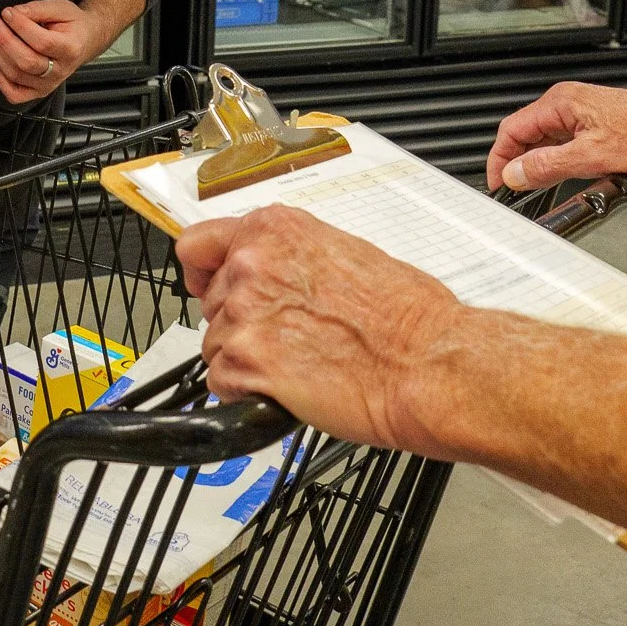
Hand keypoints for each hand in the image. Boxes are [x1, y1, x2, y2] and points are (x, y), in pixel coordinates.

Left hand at [0, 0, 107, 103]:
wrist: (84, 41)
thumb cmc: (72, 24)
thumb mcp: (61, 8)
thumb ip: (38, 9)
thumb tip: (14, 13)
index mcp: (70, 49)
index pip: (42, 42)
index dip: (21, 27)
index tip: (7, 12)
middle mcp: (60, 71)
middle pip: (27, 61)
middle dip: (4, 40)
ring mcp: (48, 85)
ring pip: (16, 74)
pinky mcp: (37, 92)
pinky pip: (14, 94)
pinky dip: (1, 80)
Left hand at [177, 206, 463, 454]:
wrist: (428, 363)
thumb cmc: (408, 316)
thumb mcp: (345, 254)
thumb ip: (292, 259)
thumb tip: (274, 273)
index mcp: (274, 230)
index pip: (197, 246)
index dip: (204, 273)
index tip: (209, 286)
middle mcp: (251, 264)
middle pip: (211, 302)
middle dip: (240, 324)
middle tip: (288, 340)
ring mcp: (244, 314)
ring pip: (215, 345)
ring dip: (245, 362)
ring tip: (298, 366)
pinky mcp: (245, 363)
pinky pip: (221, 385)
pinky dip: (246, 395)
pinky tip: (287, 390)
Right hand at [487, 82, 626, 192]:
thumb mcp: (594, 155)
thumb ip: (549, 165)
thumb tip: (516, 173)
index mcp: (563, 104)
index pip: (513, 130)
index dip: (501, 159)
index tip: (499, 183)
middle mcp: (572, 108)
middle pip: (529, 137)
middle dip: (520, 165)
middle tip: (517, 192)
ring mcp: (588, 121)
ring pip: (551, 146)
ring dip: (545, 168)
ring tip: (543, 192)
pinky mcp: (604, 135)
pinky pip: (572, 153)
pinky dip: (565, 169)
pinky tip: (571, 185)